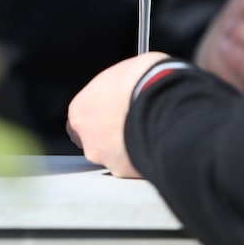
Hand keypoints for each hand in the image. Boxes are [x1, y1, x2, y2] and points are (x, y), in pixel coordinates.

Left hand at [66, 52, 168, 177]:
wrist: (163, 103)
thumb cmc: (141, 81)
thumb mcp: (121, 73)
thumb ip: (113, 89)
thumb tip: (123, 88)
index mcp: (80, 110)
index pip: (80, 119)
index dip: (97, 117)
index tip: (111, 113)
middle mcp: (87, 138)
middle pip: (94, 141)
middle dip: (111, 135)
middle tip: (131, 123)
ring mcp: (106, 158)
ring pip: (113, 156)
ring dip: (127, 147)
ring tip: (148, 132)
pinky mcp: (126, 171)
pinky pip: (133, 165)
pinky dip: (142, 158)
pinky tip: (155, 144)